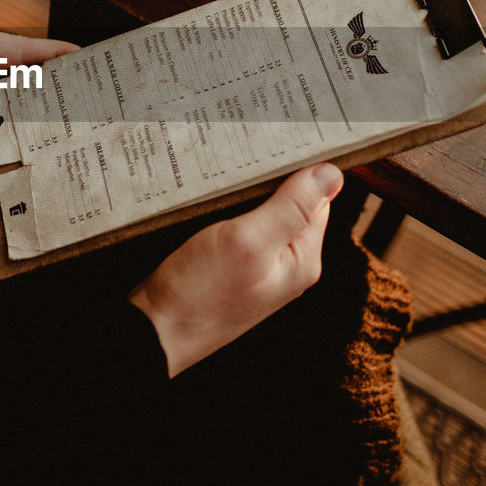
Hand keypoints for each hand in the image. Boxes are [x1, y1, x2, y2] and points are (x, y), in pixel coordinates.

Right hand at [128, 162, 342, 376]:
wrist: (155, 332)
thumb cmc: (200, 293)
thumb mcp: (249, 240)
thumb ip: (292, 207)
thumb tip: (331, 174)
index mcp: (302, 260)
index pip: (318, 200)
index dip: (298, 172)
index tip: (273, 152)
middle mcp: (285, 266)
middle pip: (291, 206)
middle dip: (269, 181)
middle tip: (244, 161)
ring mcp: (257, 269)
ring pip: (261, 215)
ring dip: (245, 196)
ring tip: (223, 181)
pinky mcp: (230, 269)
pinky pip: (238, 229)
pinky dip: (227, 212)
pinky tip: (209, 206)